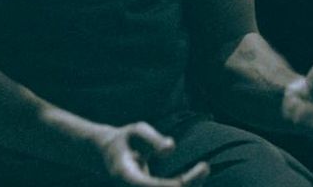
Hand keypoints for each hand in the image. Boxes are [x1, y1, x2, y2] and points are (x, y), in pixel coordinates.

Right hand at [92, 122, 210, 185]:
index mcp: (127, 176)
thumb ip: (152, 137)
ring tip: (203, 168)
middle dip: (190, 183)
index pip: (154, 186)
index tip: (192, 175)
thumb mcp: (135, 131)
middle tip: (204, 166)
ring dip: (191, 185)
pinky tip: (197, 175)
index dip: (176, 184)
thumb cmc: (123, 139)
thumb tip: (170, 148)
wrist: (108, 154)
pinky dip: (186, 186)